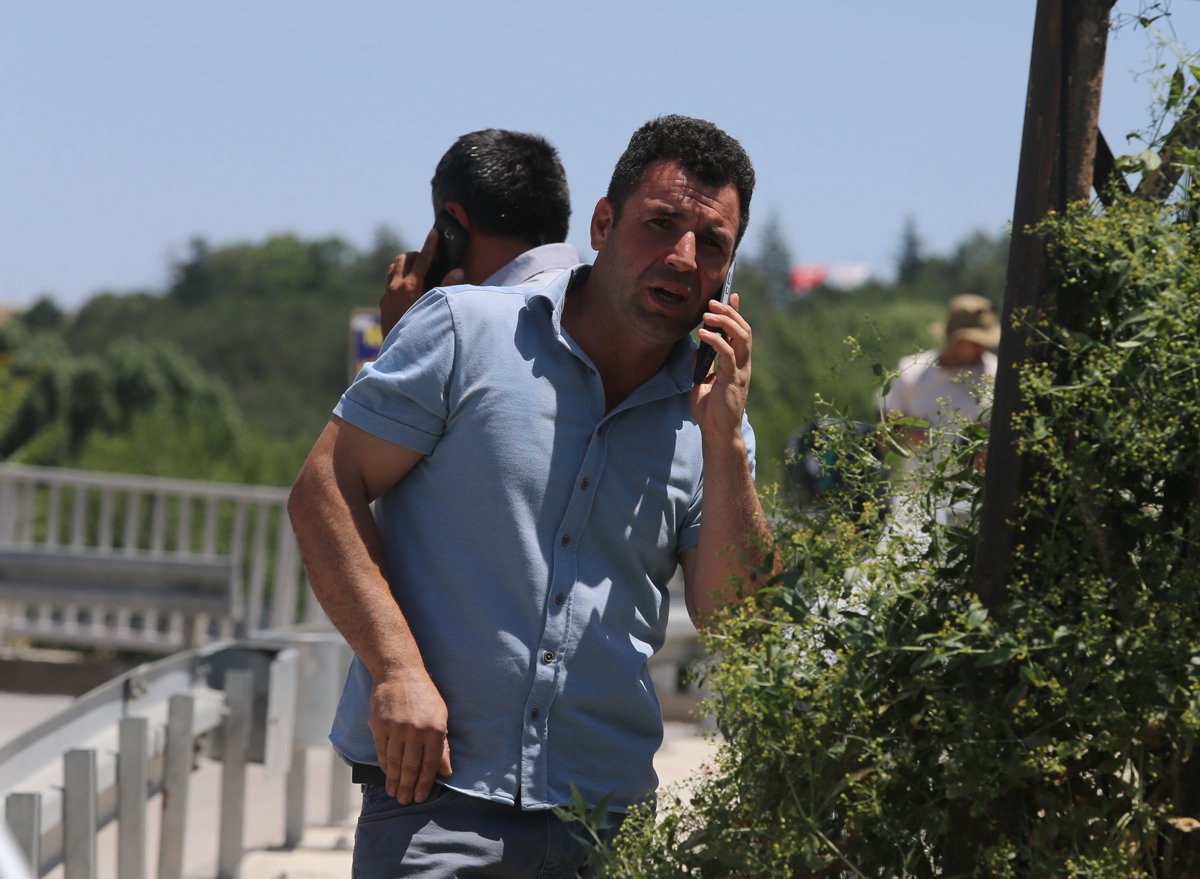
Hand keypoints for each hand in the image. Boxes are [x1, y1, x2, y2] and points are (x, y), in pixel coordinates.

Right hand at [367, 669, 452, 803]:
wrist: (400, 672)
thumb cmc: (424, 695)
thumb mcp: (441, 716)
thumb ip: (442, 746)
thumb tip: (446, 772)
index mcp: (435, 729)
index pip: (430, 763)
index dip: (425, 783)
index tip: (421, 797)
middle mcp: (416, 730)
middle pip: (411, 766)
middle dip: (408, 787)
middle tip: (405, 802)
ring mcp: (396, 728)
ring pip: (395, 762)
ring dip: (394, 780)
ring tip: (394, 793)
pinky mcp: (379, 724)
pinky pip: (382, 751)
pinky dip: (385, 765)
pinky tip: (387, 774)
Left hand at [379, 229, 465, 335]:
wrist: (399, 353)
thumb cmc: (421, 329)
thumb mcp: (436, 307)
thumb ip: (447, 287)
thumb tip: (459, 271)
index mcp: (410, 286)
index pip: (423, 259)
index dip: (431, 244)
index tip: (435, 232)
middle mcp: (395, 288)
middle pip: (404, 258)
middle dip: (416, 255)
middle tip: (428, 260)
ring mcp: (387, 295)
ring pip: (393, 268)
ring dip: (405, 265)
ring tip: (417, 271)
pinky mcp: (383, 303)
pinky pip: (389, 281)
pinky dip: (398, 278)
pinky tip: (408, 288)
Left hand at [691, 291, 751, 439]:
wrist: (717, 433)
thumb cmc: (710, 410)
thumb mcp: (702, 382)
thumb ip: (703, 364)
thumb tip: (697, 349)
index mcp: (737, 363)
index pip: (740, 332)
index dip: (737, 312)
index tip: (731, 294)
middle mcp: (743, 364)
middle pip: (744, 330)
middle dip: (730, 312)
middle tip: (713, 301)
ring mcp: (741, 371)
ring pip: (741, 338)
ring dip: (725, 321)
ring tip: (708, 313)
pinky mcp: (734, 380)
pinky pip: (727, 354)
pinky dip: (716, 341)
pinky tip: (703, 334)